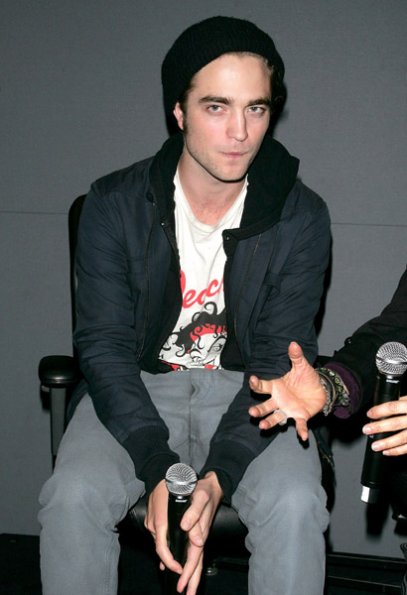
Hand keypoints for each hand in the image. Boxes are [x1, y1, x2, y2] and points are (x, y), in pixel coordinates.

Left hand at [145, 472, 221, 593]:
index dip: (188, 572)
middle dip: (192, 580)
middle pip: (197, 563)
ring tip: (185, 588)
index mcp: (200, 532)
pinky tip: (178, 566)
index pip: (194, 557)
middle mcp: (200, 536)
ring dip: (190, 574)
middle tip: (186, 594)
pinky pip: (190, 551)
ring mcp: (198, 535)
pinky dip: (185, 561)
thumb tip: (186, 529)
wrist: (212, 484)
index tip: (181, 584)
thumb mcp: (199, 498)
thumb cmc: (205, 490)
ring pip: (194, 559)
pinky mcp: (196, 530)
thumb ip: (194, 513)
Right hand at [248, 341, 325, 440]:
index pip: (263, 386)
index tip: (252, 380)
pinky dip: (301, 430)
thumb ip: (296, 356)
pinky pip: (299, 424)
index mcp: (277, 387)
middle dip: (258, 410)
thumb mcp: (302, 366)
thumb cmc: (307, 378)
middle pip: (265, 406)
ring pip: (276, 417)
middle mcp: (279, 400)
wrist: (320, 389)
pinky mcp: (300, 416)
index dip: (256, 384)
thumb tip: (293, 343)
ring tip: (262, 426)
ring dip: (269, 422)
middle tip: (251, 413)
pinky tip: (302, 436)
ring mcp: (288, 409)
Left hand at [363, 395, 406, 455]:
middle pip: (395, 423)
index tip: (369, 414)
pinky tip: (387, 452)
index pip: (393, 407)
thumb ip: (403, 401)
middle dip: (379, 427)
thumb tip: (384, 405)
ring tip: (374, 446)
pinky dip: (397, 451)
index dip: (379, 411)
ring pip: (402, 438)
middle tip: (366, 429)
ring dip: (386, 443)